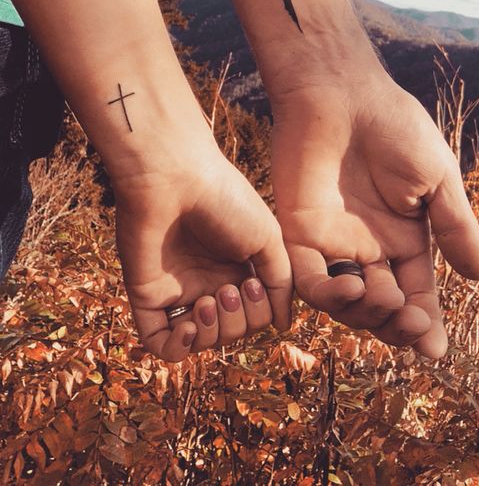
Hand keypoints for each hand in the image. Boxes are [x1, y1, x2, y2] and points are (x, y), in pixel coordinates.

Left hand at [112, 151, 291, 360]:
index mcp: (237, 266)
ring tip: (208, 300)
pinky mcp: (147, 296)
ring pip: (200, 341)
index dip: (259, 311)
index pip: (254, 312)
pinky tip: (188, 326)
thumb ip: (280, 282)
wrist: (173, 179)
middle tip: (227, 288)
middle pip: (230, 330)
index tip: (253, 282)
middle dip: (237, 321)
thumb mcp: (268, 238)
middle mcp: (208, 280)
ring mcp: (177, 289)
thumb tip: (283, 325)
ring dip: (211, 333)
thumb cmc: (225, 200)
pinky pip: (160, 345)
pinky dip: (178, 348)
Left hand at [270, 67, 478, 358]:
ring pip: (347, 303)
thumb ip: (455, 228)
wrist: (342, 92)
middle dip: (398, 325)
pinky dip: (328, 295)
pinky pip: (308, 280)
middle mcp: (368, 248)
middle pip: (382, 307)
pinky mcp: (298, 233)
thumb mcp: (436, 179)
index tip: (436, 352)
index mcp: (404, 237)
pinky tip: (354, 287)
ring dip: (368, 314)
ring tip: (388, 300)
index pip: (416, 293)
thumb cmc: (395, 127)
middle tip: (413, 324)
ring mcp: (332, 243)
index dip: (426, 324)